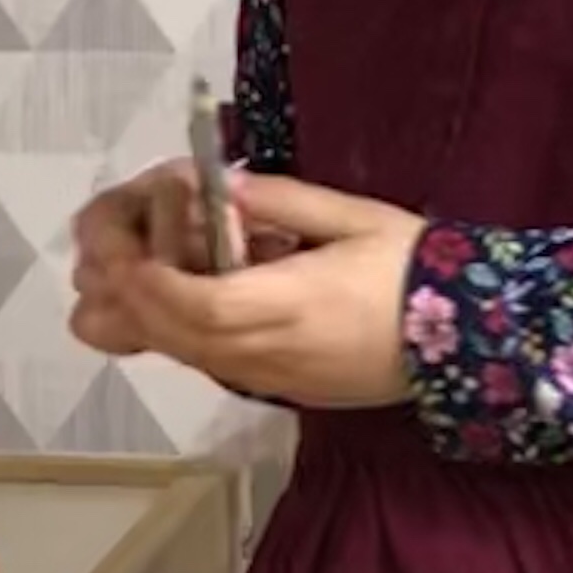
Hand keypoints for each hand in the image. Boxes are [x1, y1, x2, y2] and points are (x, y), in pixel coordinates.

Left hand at [70, 173, 424, 408]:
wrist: (467, 342)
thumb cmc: (414, 269)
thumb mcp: (352, 216)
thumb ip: (277, 201)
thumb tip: (213, 185)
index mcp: (289, 306)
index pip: (193, 303)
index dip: (145, 275)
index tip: (121, 240)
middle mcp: (267, 352)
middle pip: (168, 335)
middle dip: (122, 291)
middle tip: (104, 243)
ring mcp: (267, 377)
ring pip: (178, 354)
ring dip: (138, 314)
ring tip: (122, 264)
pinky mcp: (274, 387)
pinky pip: (205, 361)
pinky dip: (172, 328)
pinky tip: (170, 290)